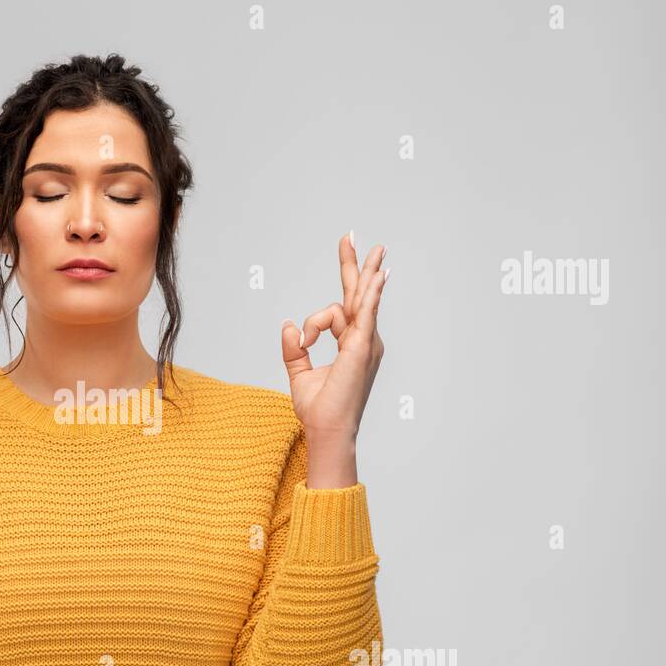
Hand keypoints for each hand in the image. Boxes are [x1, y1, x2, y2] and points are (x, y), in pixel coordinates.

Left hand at [281, 232, 387, 440]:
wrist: (327, 429)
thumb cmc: (319, 409)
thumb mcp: (299, 373)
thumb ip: (294, 349)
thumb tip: (289, 325)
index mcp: (350, 345)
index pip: (342, 308)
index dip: (339, 289)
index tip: (326, 291)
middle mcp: (362, 340)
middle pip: (357, 294)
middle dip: (355, 265)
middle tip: (351, 236)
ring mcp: (365, 343)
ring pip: (354, 300)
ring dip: (361, 271)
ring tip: (368, 245)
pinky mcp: (360, 347)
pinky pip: (365, 313)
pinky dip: (371, 293)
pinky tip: (377, 276)